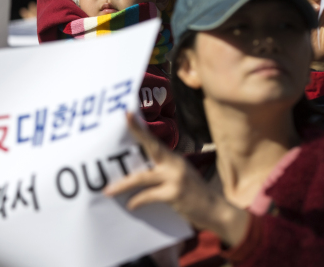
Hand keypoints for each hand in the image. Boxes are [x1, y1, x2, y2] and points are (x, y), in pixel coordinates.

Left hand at [104, 113, 248, 246]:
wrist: (215, 211)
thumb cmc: (193, 195)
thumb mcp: (178, 177)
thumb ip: (161, 171)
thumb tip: (135, 172)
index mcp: (173, 158)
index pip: (153, 140)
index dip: (140, 127)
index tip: (126, 113)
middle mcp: (174, 163)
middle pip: (151, 146)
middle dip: (136, 132)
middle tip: (122, 119)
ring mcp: (175, 177)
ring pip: (143, 178)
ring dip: (123, 185)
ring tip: (108, 191)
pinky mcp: (175, 193)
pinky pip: (149, 196)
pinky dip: (138, 201)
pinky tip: (130, 205)